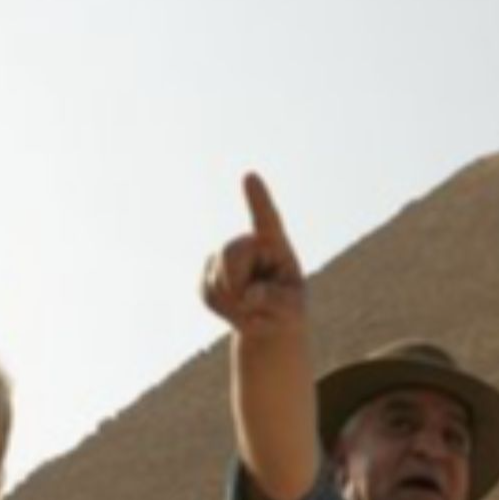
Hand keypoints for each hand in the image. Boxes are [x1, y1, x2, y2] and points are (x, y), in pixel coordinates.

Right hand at [201, 173, 305, 336]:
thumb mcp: (292, 310)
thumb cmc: (287, 310)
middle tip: (255, 305)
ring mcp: (225, 256)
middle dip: (237, 282)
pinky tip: (235, 309)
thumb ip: (277, 301)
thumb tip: (250, 295)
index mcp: (276, 245)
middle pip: (231, 251)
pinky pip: (205, 291)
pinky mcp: (207, 271)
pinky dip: (220, 308)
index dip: (258, 199)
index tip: (250, 176)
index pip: (267, 220)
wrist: (267, 323)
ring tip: (251, 308)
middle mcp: (250, 243)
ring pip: (216, 277)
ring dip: (232, 302)